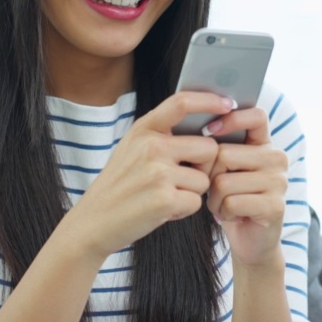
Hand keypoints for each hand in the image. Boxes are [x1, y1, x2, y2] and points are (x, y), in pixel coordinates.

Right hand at [61, 91, 233, 258]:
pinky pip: (196, 202)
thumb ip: (161, 134)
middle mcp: (151, 146)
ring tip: (165, 196)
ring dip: (192, 192)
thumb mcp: (132, 148)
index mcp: (144, 129)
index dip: (209, 100)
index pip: (182, 102)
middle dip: (204, 167)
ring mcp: (158, 173)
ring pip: (204, 179)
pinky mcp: (165, 200)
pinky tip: (163, 210)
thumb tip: (205, 125)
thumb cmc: (120, 186)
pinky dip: (184, 210)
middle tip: (181, 179)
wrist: (94, 221)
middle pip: (208, 148)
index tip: (227, 105)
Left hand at [203, 108, 288, 267]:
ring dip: (214, 199)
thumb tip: (199, 131)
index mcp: (265, 144)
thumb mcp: (225, 170)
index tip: (209, 130)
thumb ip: (219, 149)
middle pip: (224, 154)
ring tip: (224, 205)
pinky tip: (233, 216)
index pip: (256, 116)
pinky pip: (232, 202)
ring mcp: (279, 182)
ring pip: (224, 181)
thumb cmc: (232, 199)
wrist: (250, 240)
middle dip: (209, 177)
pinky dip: (223, 213)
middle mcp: (277, 158)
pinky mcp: (275, 206)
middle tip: (217, 191)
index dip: (232, 119)